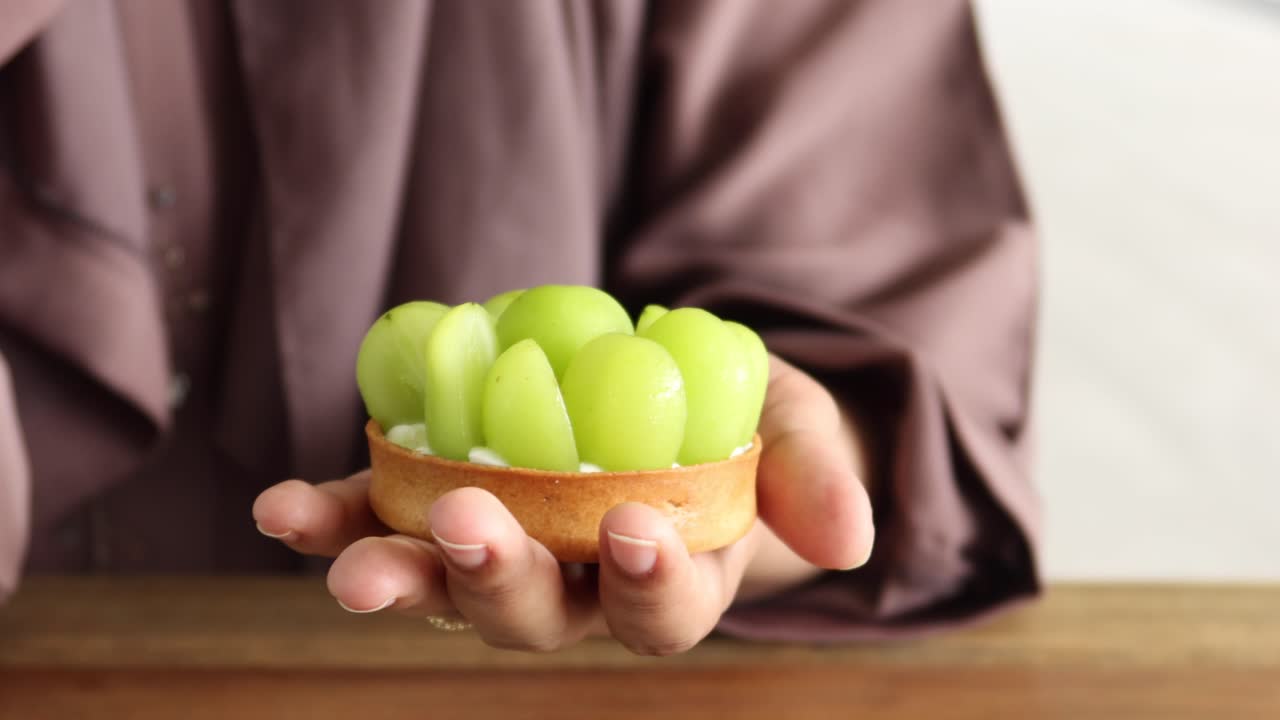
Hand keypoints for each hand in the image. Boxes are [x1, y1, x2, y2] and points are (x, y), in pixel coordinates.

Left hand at [252, 355, 872, 653]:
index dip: (651, 582)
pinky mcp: (444, 508)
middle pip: (539, 615)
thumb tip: (854, 537)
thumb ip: (815, 476)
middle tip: (471, 530)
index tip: (639, 528)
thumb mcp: (796, 430)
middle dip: (501, 582)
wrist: (677, 402)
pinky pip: (385, 523)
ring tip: (346, 567)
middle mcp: (579, 588)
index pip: (663, 610)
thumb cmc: (747, 428)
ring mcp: (506, 553)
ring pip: (450, 587)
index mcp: (671, 580)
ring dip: (397, 575)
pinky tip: (284, 512)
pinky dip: (336, 520)